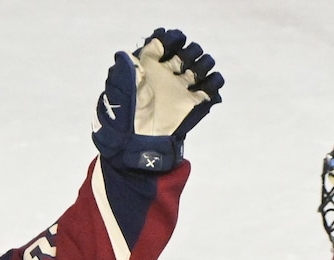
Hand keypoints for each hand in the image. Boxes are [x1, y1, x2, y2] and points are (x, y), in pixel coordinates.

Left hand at [92, 28, 223, 171]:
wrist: (136, 145)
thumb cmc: (124, 116)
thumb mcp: (119, 90)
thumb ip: (125, 70)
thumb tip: (127, 54)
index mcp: (148, 68)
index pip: (162, 44)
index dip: (170, 39)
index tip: (173, 42)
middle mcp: (166, 76)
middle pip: (185, 53)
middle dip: (190, 51)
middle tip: (184, 62)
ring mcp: (180, 89)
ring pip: (199, 68)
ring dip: (204, 63)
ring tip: (198, 71)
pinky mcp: (192, 105)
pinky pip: (209, 89)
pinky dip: (215, 83)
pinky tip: (211, 83)